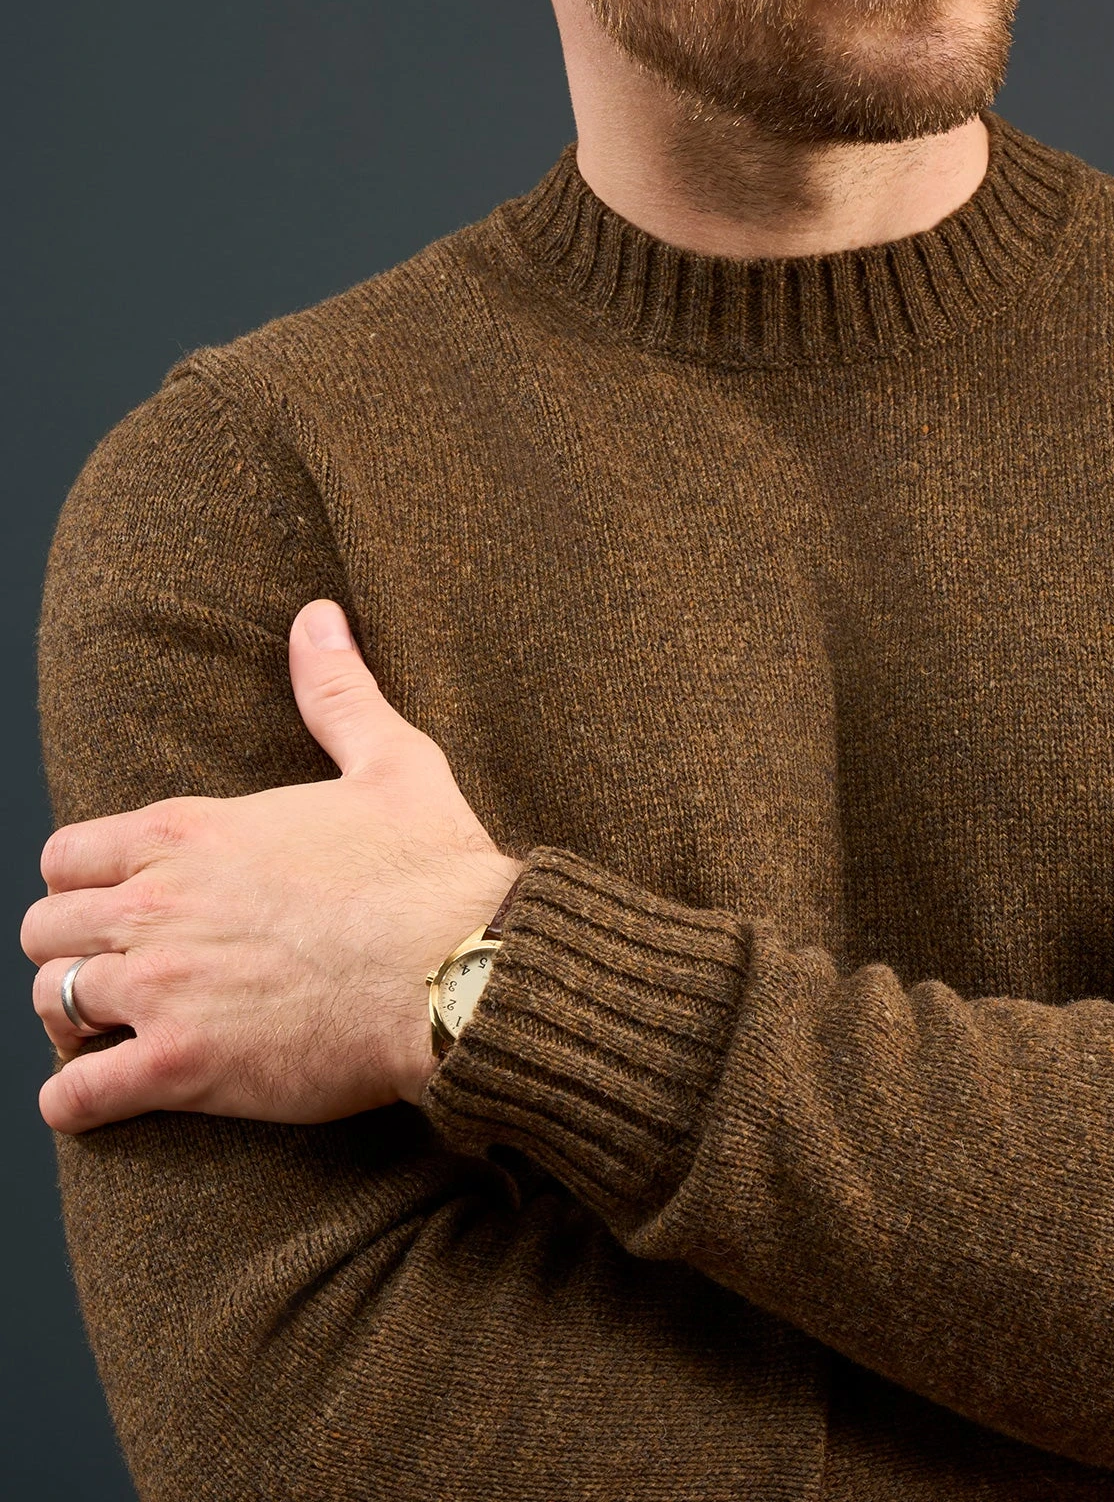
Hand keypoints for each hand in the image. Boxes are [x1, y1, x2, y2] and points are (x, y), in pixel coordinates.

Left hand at [21, 600, 523, 1134]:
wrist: (467, 970)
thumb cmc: (431, 870)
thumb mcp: (390, 760)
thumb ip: (335, 691)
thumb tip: (318, 616)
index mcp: (190, 831)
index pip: (70, 855)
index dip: (86, 882)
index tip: (118, 904)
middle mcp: (157, 904)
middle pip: (44, 929)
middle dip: (72, 950)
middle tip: (114, 971)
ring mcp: (163, 987)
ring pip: (52, 1002)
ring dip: (74, 1020)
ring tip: (107, 1032)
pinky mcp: (182, 1064)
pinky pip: (79, 1094)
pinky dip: (78, 1100)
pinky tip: (99, 1096)